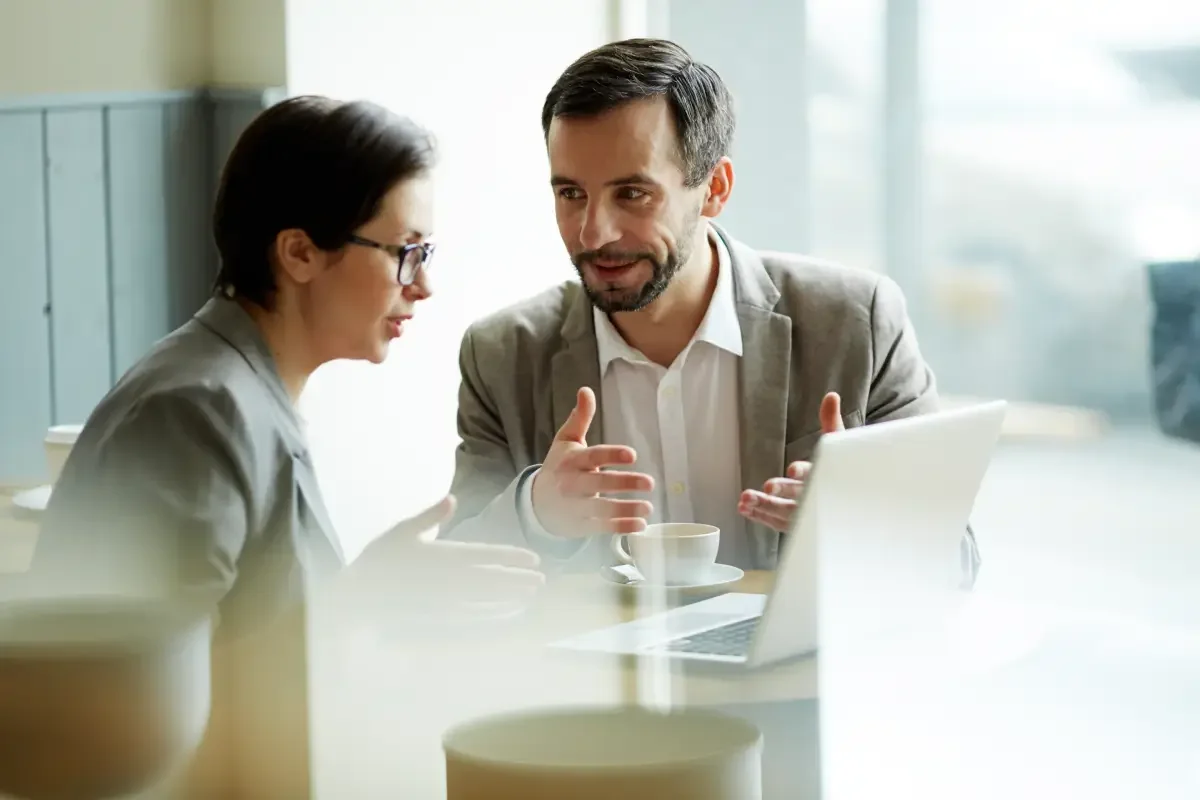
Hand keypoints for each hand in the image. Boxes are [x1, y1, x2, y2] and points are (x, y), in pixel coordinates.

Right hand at [354, 495, 544, 612]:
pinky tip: (506, 612)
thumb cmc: (379, 559)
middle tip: (542, 580)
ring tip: (531, 594)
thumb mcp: (402, 531)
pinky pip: (472, 615)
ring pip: (487, 599)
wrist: (359, 596)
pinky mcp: (439, 616)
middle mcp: (449, 580)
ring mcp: (446, 600)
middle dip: (519, 579)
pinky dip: (493, 613)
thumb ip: (430, 517)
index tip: (533, 559)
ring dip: (511, 596)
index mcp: (443, 555)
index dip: (511, 557)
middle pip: (493, 579)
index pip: (486, 555)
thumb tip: (451, 498)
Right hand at [531, 387, 653, 537]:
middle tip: (650, 482)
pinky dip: (621, 527)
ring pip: (602, 509)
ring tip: (649, 507)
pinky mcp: (580, 525)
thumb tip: (586, 390)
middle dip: (624, 483)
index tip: (632, 455)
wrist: (536, 503)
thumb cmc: (558, 467)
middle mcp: (572, 484)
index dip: (612, 455)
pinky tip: (641, 525)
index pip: (592, 457)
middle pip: (598, 483)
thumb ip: (580, 418)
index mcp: (571, 461)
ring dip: (626, 509)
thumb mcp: (566, 441)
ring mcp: (576, 507)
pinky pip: (602, 527)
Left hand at [738, 392, 844, 531]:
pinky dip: (760, 517)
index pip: (817, 474)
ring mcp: (807, 514)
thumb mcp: (839, 444)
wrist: (856, 501)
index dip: (805, 472)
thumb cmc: (841, 470)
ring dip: (764, 506)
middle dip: (782, 492)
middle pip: (799, 496)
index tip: (792, 469)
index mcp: (828, 476)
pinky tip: (744, 509)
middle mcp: (818, 497)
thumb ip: (830, 421)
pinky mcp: (797, 524)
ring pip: (785, 513)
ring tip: (745, 499)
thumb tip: (831, 396)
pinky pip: (778, 524)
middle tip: (766, 487)